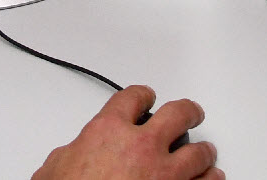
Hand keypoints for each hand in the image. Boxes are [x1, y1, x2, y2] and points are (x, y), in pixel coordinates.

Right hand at [32, 88, 219, 179]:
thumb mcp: (54, 169)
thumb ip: (70, 153)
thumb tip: (70, 156)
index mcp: (109, 130)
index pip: (131, 98)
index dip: (141, 95)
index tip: (145, 96)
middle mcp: (142, 145)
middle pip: (177, 114)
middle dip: (187, 112)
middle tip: (189, 113)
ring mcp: (165, 173)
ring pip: (198, 152)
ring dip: (203, 150)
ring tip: (206, 150)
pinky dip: (210, 179)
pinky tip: (212, 177)